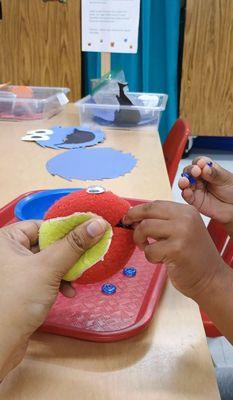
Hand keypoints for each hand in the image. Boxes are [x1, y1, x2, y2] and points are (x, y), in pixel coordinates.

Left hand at [0, 218, 106, 379]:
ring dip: (65, 271)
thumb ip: (74, 244)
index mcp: (7, 240)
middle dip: (67, 255)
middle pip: (46, 243)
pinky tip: (67, 294)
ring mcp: (13, 271)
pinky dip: (57, 282)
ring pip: (48, 261)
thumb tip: (98, 223)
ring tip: (75, 281)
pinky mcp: (20, 287)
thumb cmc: (18, 299)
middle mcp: (8, 252)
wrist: (1, 344)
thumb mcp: (49, 267)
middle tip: (86, 258)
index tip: (89, 234)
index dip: (65, 230)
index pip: (42, 225)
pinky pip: (43, 276)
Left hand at [124, 201, 225, 299]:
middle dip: (133, 218)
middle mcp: (185, 218)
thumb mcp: (181, 231)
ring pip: (145, 228)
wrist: (210, 278)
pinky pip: (150, 249)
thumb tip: (133, 218)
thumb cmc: (191, 256)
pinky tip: (161, 260)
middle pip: (148, 211)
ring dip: (141, 241)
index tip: (129, 217)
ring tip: (148, 249)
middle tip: (128, 227)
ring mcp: (182, 232)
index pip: (155, 204)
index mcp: (186, 211)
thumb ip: (162, 222)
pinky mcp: (176, 249)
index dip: (138, 210)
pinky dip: (150, 257)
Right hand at [178, 156, 232, 224]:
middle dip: (189, 171)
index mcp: (208, 169)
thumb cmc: (232, 190)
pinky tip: (187, 191)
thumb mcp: (226, 179)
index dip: (197, 162)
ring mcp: (196, 189)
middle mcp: (200, 178)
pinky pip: (187, 196)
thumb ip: (215, 173)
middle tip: (195, 172)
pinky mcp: (194, 200)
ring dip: (183, 182)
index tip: (200, 164)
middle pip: (189, 171)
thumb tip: (205, 168)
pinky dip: (185, 193)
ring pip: (185, 184)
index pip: (198, 162)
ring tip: (185, 182)